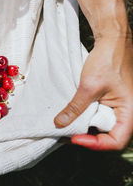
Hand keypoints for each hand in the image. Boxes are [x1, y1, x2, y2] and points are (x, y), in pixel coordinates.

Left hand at [54, 36, 132, 150]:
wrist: (113, 42)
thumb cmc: (108, 60)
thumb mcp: (88, 86)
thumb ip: (75, 107)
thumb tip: (60, 123)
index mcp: (130, 112)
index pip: (116, 141)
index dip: (95, 143)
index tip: (75, 138)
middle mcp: (128, 113)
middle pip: (108, 136)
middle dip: (87, 137)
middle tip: (66, 134)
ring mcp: (119, 107)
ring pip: (102, 126)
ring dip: (85, 127)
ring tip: (66, 126)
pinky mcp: (111, 101)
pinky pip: (99, 115)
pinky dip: (85, 117)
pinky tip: (72, 115)